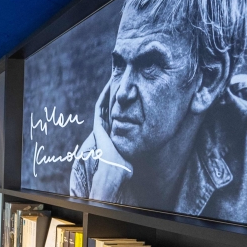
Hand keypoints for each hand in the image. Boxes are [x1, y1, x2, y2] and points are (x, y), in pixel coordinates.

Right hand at [88, 82, 132, 201]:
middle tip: (120, 81)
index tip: (129, 93)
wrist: (115, 168)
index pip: (117, 115)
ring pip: (104, 104)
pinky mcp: (98, 124)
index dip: (121, 104)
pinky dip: (104, 95)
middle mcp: (107, 128)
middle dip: (115, 94)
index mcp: (114, 134)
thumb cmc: (126, 165)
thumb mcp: (134, 154)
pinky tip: (110, 85)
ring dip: (109, 91)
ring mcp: (101, 126)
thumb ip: (138, 150)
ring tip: (115, 78)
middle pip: (110, 107)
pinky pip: (100, 106)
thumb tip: (147, 151)